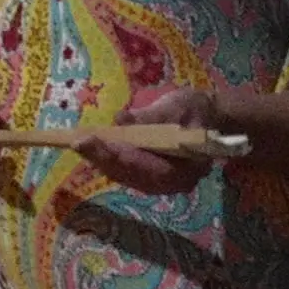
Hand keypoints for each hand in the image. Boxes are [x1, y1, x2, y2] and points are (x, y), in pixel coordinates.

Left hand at [79, 86, 224, 194]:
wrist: (210, 117)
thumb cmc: (196, 110)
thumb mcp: (177, 106)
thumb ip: (150, 116)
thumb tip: (121, 119)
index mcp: (188, 168)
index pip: (150, 168)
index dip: (119, 157)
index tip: (91, 142)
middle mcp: (174, 182)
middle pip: (133, 175)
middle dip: (103, 158)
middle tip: (78, 142)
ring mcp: (162, 182)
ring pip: (126, 175)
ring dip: (100, 160)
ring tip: (79, 144)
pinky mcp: (151, 175)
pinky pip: (126, 172)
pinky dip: (107, 160)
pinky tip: (90, 148)